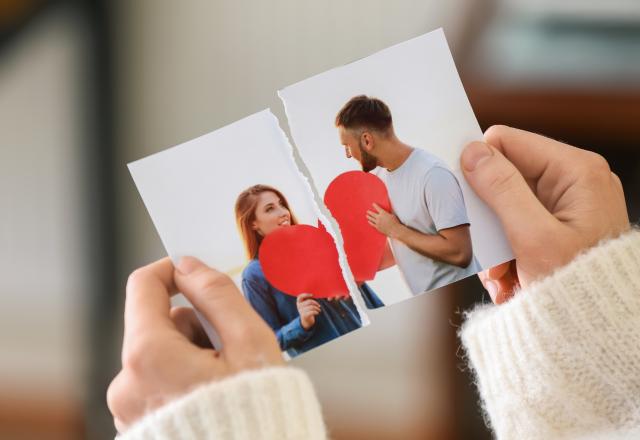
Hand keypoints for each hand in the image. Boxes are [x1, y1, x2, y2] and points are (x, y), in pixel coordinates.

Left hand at [106, 257, 282, 432]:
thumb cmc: (257, 412)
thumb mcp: (249, 342)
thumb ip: (216, 294)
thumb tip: (189, 264)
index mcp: (149, 355)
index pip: (143, 286)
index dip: (171, 271)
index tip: (196, 274)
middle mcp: (126, 382)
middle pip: (156, 324)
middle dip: (194, 324)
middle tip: (230, 347)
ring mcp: (128, 409)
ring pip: (158, 354)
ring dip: (190, 353)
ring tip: (225, 378)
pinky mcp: (137, 426)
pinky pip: (155, 382)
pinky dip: (181, 379)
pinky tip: (211, 396)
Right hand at [296, 293, 320, 329]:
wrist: (306, 321)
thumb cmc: (307, 311)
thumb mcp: (306, 305)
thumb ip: (307, 300)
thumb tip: (313, 295)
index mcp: (299, 302)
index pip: (300, 296)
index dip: (306, 294)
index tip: (312, 295)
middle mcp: (299, 306)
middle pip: (309, 301)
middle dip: (316, 303)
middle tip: (319, 306)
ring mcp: (301, 311)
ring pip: (312, 307)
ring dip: (317, 308)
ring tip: (319, 310)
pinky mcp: (304, 315)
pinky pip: (312, 312)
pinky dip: (316, 312)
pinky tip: (318, 313)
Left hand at [366, 203, 400, 236]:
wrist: (395, 230)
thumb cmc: (395, 223)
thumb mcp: (392, 215)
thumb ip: (387, 214)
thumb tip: (385, 214)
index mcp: (383, 213)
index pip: (378, 208)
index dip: (375, 205)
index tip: (373, 204)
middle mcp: (379, 217)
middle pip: (372, 214)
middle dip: (369, 212)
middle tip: (367, 211)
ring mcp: (377, 222)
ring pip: (371, 219)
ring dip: (369, 217)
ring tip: (367, 215)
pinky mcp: (377, 227)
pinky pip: (372, 224)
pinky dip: (370, 222)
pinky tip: (369, 221)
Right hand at [461, 125, 628, 303]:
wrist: (603, 333)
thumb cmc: (580, 289)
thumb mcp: (532, 237)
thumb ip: (501, 189)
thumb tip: (473, 152)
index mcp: (576, 171)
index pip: (508, 142)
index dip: (479, 165)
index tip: (462, 198)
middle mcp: (574, 182)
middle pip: (504, 178)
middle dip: (488, 217)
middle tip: (487, 251)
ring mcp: (568, 206)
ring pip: (506, 208)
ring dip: (495, 243)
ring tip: (502, 276)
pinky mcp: (560, 228)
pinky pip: (517, 228)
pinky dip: (507, 254)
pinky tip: (511, 280)